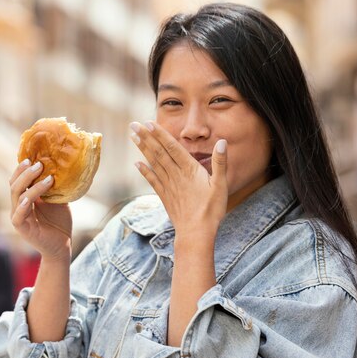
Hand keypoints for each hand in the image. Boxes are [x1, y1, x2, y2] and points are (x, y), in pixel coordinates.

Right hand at [10, 160, 71, 260]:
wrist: (62, 245)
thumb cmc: (59, 222)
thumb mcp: (58, 200)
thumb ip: (54, 187)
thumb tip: (60, 167)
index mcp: (24, 197)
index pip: (18, 179)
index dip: (22, 168)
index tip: (32, 157)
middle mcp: (18, 205)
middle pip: (15, 184)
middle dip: (25, 172)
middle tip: (39, 163)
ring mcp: (18, 216)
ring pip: (17, 196)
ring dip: (31, 184)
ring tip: (47, 177)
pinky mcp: (21, 228)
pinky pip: (18, 214)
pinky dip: (23, 205)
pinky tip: (30, 198)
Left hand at [130, 121, 227, 241]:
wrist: (196, 234)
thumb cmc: (211, 210)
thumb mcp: (221, 186)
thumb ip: (220, 163)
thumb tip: (222, 142)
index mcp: (190, 170)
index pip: (173, 147)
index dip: (160, 134)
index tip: (148, 123)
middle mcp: (176, 175)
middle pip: (159, 152)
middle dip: (146, 137)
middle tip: (134, 125)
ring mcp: (169, 186)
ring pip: (154, 163)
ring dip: (143, 149)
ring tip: (133, 137)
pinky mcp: (165, 196)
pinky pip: (153, 180)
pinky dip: (144, 171)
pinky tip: (136, 163)